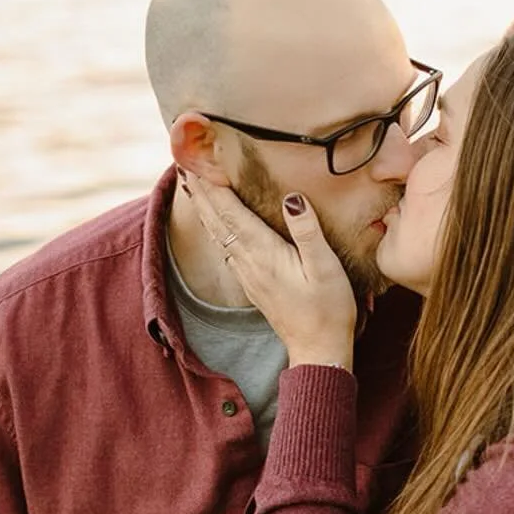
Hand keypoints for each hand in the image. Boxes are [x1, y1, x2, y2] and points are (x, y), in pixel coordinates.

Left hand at [187, 176, 355, 369]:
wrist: (319, 349)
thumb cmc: (329, 309)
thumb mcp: (326, 267)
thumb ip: (307, 231)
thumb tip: (292, 198)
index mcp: (264, 253)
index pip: (231, 212)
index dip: (213, 187)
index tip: (197, 164)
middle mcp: (249, 263)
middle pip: (217, 221)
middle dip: (201, 193)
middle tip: (184, 166)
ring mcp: (248, 275)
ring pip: (218, 234)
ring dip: (205, 209)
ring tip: (193, 187)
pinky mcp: (252, 283)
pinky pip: (226, 248)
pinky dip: (216, 228)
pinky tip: (215, 224)